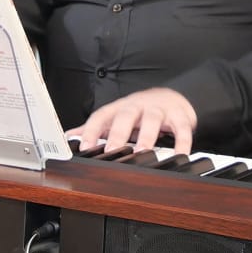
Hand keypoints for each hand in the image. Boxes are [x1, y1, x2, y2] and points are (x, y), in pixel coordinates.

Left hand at [71, 87, 197, 155]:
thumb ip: (95, 128)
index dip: (91, 131)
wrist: (172, 97)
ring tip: (143, 152)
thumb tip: (69, 137)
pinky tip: (179, 154)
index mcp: (119, 108)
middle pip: (126, 115)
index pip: (101, 116)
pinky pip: (181, 128)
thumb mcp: (116, 117)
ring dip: (147, 136)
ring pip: (152, 119)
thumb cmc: (140, 111)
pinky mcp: (179, 116)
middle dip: (118, 133)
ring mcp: (159, 109)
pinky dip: (181, 142)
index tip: (84, 148)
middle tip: (111, 150)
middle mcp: (137, 106)